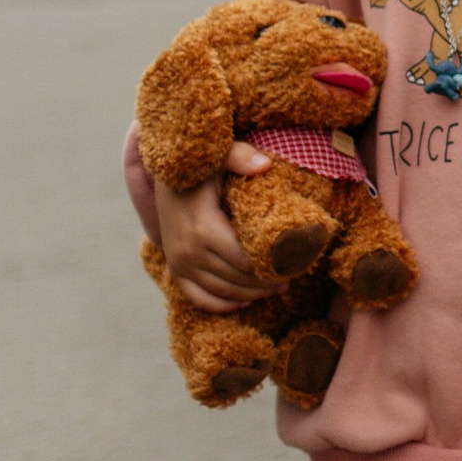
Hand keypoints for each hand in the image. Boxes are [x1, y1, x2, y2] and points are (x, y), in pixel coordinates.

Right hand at [152, 144, 282, 312]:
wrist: (164, 180)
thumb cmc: (198, 167)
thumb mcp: (217, 155)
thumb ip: (239, 156)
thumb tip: (265, 165)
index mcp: (203, 228)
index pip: (245, 261)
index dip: (273, 266)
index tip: (297, 262)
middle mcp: (187, 251)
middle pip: (237, 280)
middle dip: (268, 282)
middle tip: (294, 276)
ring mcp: (178, 263)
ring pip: (222, 291)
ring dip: (252, 294)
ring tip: (279, 287)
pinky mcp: (175, 269)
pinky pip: (198, 297)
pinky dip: (222, 305)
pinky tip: (246, 301)